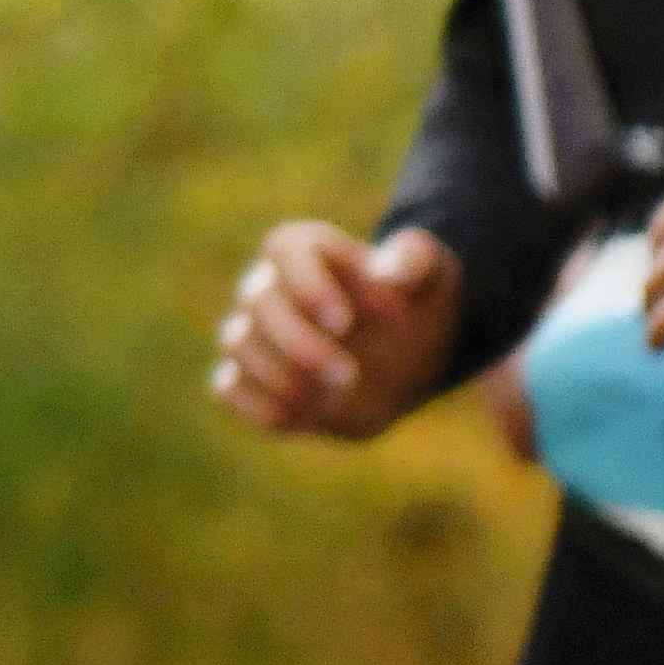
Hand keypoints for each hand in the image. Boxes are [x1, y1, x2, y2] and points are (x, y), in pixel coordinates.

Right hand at [211, 220, 462, 440]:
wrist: (407, 357)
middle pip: (257, 301)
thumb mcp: (433, 275)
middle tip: (349, 374)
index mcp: (309, 249)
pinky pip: (230, 388)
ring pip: (238, 343)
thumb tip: (386, 275)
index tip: (344, 322)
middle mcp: (271, 285)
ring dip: (280, 375)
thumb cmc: (416, 305)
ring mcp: (256, 332)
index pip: (285, 249)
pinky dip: (259, 405)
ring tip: (330, 396)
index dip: (307, 285)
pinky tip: (306, 415)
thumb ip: (415, 261)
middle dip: (298, 342)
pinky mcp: (253, 378)